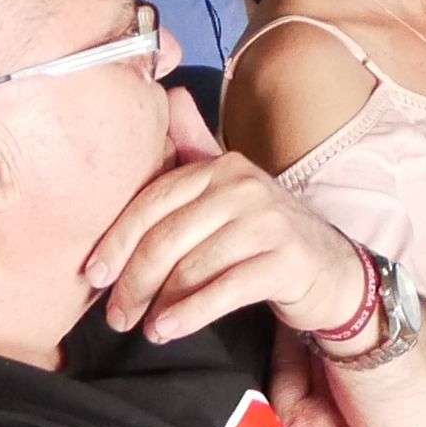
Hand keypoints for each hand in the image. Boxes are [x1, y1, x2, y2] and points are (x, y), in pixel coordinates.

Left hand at [83, 120, 372, 344]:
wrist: (332, 268)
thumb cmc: (264, 232)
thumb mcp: (228, 188)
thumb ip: (193, 149)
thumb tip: (167, 96)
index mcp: (221, 166)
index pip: (153, 202)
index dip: (117, 241)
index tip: (93, 276)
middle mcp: (245, 187)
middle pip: (167, 238)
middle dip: (133, 281)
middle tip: (116, 315)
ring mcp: (269, 223)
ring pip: (191, 268)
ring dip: (159, 304)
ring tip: (143, 327)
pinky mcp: (287, 261)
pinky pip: (224, 291)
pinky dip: (189, 314)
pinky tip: (168, 330)